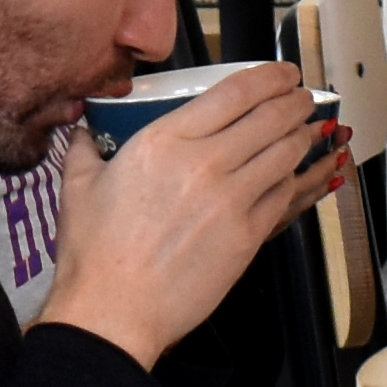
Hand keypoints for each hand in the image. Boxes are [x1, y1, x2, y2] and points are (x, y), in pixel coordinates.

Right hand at [41, 68, 341, 371]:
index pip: (233, 93)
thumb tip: (83, 129)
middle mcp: (204, 163)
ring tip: (307, 129)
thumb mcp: (78, 186)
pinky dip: (298, 179)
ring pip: (285, 154)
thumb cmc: (95, 256)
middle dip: (295, 102)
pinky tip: (300, 173)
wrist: (113, 312)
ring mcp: (231, 200)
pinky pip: (284, 196)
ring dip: (303, 136)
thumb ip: (84, 147)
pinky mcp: (247, 237)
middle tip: (302, 97)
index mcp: (164, 141)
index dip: (268, 77)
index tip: (282, 74)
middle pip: (270, 117)